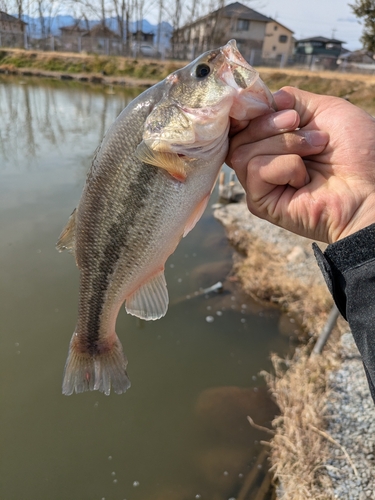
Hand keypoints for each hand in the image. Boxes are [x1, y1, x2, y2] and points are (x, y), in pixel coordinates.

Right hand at [227, 86, 374, 243]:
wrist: (371, 188)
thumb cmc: (357, 152)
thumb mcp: (323, 109)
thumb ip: (289, 100)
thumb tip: (259, 99)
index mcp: (273, 141)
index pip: (241, 123)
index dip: (247, 111)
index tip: (269, 104)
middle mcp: (262, 163)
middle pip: (238, 135)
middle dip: (271, 124)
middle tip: (302, 127)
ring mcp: (260, 185)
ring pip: (242, 152)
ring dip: (284, 144)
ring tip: (314, 151)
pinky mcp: (260, 203)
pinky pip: (255, 171)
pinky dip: (285, 166)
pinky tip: (304, 178)